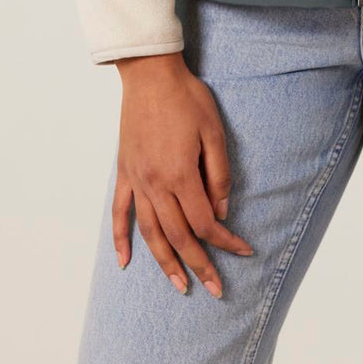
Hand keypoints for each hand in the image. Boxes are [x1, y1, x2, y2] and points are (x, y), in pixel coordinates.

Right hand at [111, 51, 253, 295]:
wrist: (150, 74)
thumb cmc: (186, 98)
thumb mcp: (214, 131)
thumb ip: (219, 175)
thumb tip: (221, 212)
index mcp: (180, 175)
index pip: (205, 222)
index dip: (225, 241)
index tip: (243, 250)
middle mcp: (155, 184)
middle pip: (178, 236)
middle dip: (199, 265)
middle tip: (215, 289)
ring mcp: (137, 180)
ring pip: (150, 232)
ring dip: (164, 262)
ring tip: (179, 284)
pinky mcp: (124, 172)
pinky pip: (120, 212)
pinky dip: (120, 238)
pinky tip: (124, 260)